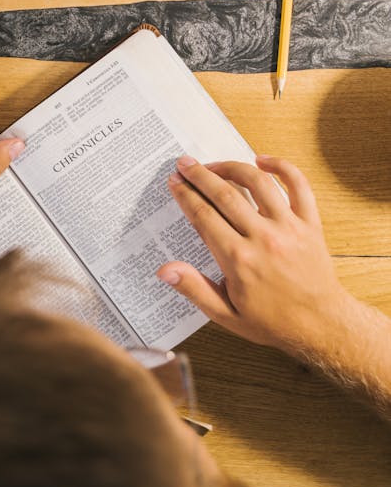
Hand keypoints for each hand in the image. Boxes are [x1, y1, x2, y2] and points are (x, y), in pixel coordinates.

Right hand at [157, 155, 350, 353]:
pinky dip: (282, 167)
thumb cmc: (273, 322)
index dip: (185, 196)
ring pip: (258, 182)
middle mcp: (263, 238)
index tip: (175, 182)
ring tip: (216, 164)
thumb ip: (195, 289)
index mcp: (239, 260)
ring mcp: (288, 227)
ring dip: (233, 167)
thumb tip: (165, 270)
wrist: (321, 326)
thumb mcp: (227, 314)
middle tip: (185, 164)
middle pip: (225, 194)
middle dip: (200, 175)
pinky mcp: (309, 223)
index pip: (204, 216)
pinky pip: (298, 185)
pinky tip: (262, 160)